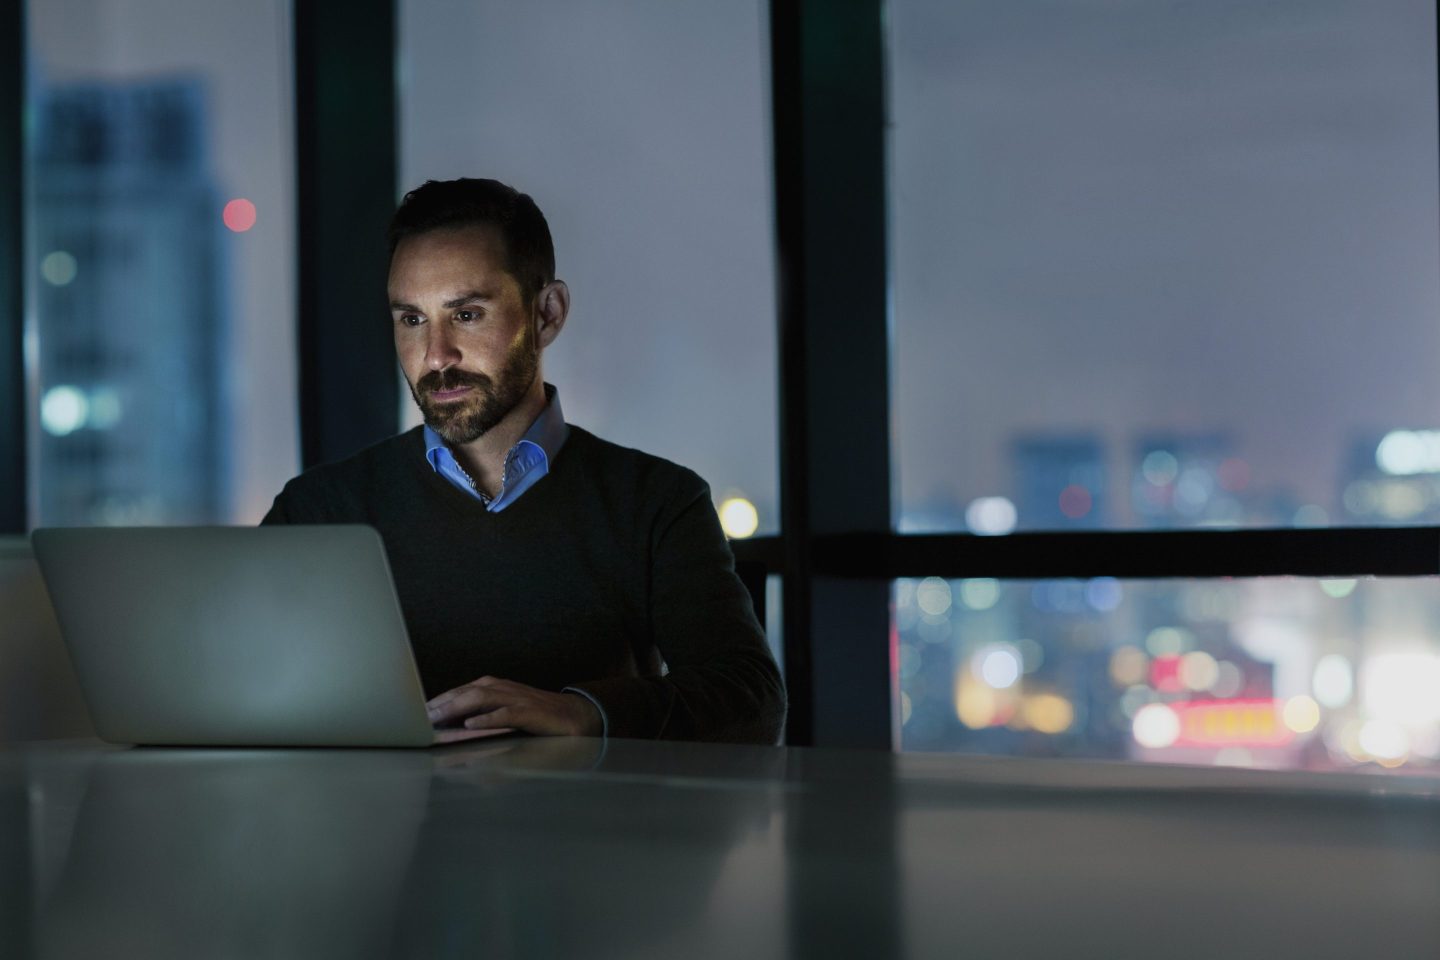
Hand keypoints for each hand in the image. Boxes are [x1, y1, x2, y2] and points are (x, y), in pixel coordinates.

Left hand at [426, 676, 602, 736]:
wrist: (573, 715)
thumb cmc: (535, 715)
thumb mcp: (503, 712)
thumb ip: (479, 715)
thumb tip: (449, 726)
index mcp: (493, 686)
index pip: (458, 691)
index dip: (436, 701)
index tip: (414, 714)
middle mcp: (501, 688)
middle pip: (465, 692)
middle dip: (440, 703)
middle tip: (417, 717)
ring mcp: (516, 698)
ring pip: (481, 698)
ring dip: (456, 707)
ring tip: (436, 719)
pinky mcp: (530, 712)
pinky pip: (505, 714)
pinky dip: (487, 719)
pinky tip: (471, 725)